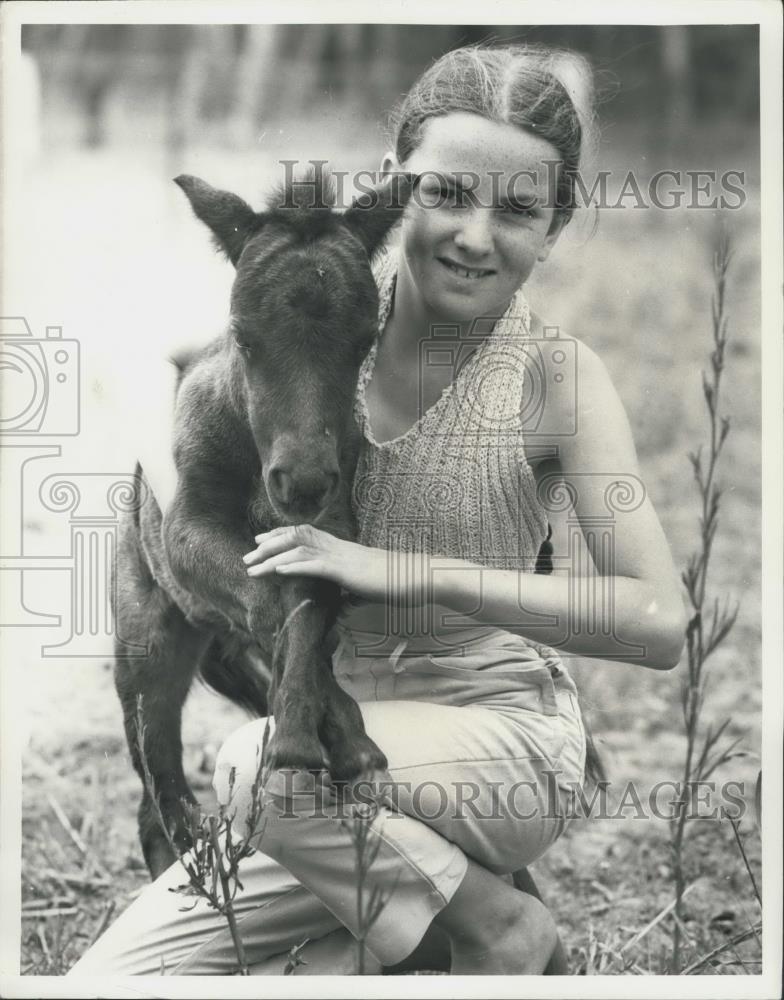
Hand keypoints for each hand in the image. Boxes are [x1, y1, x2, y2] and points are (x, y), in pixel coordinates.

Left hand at [243, 524, 389, 601]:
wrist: (416, 578)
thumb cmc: (396, 582)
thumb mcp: (367, 583)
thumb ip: (352, 587)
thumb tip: (346, 601)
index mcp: (341, 548)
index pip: (306, 534)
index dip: (281, 534)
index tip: (261, 540)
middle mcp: (338, 547)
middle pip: (296, 537)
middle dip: (268, 546)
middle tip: (247, 557)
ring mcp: (341, 557)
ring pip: (300, 549)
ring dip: (272, 558)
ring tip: (252, 568)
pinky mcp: (346, 570)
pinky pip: (316, 565)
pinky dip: (295, 566)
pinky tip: (278, 571)